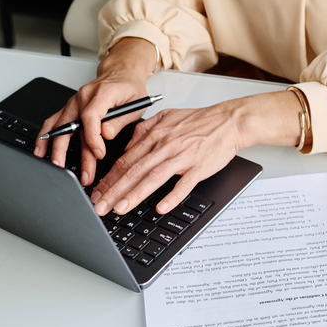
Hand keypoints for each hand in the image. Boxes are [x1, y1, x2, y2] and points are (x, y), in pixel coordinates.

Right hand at [33, 38, 156, 186]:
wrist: (122, 73)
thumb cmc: (130, 88)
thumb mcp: (136, 104)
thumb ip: (120, 121)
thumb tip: (104, 135)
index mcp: (102, 92)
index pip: (91, 117)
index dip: (93, 138)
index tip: (98, 154)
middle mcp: (84, 96)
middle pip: (70, 125)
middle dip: (69, 151)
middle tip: (72, 172)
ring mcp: (74, 102)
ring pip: (60, 126)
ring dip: (55, 148)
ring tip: (54, 166)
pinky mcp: (70, 107)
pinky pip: (54, 122)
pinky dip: (46, 136)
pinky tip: (41, 150)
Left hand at [90, 89, 301, 215]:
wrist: (229, 121)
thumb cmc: (199, 121)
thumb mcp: (166, 117)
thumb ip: (144, 131)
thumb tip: (127, 148)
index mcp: (155, 135)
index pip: (126, 160)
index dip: (109, 178)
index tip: (97, 193)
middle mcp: (165, 146)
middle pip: (134, 171)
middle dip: (113, 191)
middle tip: (99, 207)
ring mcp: (182, 157)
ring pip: (153, 178)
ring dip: (134, 195)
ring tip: (119, 209)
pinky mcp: (199, 167)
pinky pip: (184, 184)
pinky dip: (172, 196)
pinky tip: (161, 207)